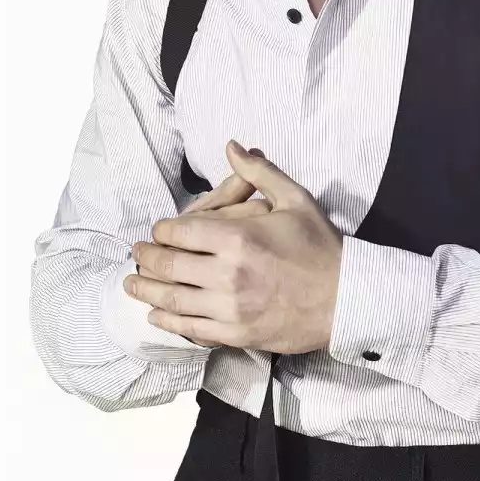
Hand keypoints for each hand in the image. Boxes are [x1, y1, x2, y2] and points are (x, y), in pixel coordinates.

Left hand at [125, 140, 342, 353]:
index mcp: (238, 238)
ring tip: (132, 284)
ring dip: (146, 292)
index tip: (158, 231)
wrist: (348, 299)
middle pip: (169, 266)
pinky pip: (192, 329)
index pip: (180, 232)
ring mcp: (230, 308)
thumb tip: (232, 146)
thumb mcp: (295, 199)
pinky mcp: (237, 334)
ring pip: (173, 300)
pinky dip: (169, 322)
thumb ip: (258, 173)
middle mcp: (228, 274)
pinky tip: (157, 315)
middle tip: (137, 254)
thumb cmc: (321, 248)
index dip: (161, 231)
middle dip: (146, 258)